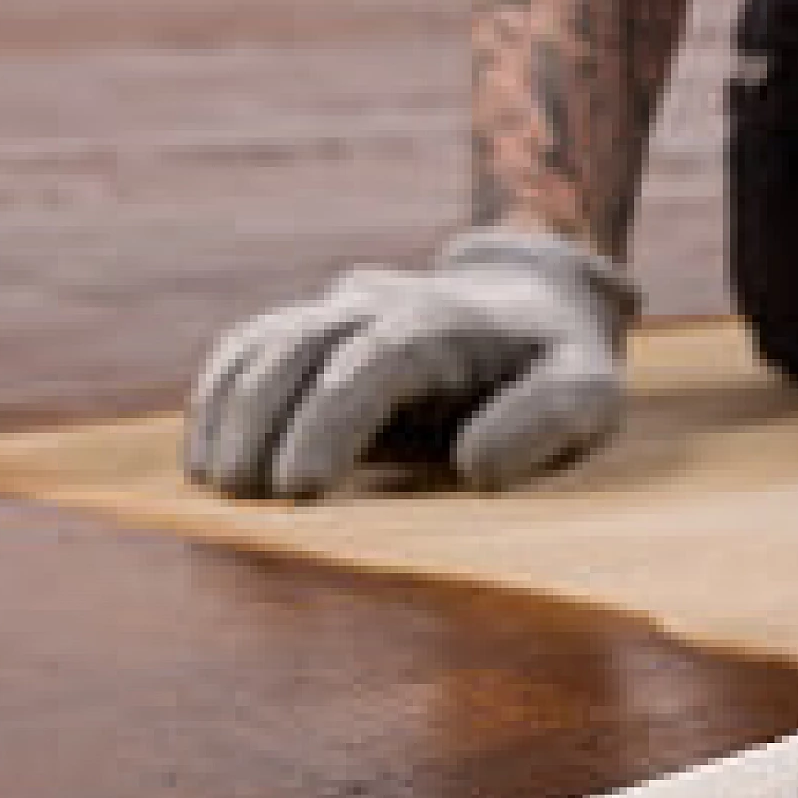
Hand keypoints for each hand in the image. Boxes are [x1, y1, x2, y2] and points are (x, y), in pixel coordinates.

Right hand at [184, 230, 638, 498]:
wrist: (535, 298)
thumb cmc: (564, 362)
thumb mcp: (592, 393)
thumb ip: (548, 421)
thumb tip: (473, 467)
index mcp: (450, 322)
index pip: (374, 361)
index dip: (330, 421)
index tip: (301, 488)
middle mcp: (384, 304)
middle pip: (303, 347)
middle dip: (264, 422)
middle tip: (243, 500)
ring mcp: (342, 310)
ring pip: (265, 343)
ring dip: (230, 412)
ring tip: (214, 487)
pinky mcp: (317, 328)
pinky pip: (251, 348)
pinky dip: (220, 396)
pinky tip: (205, 457)